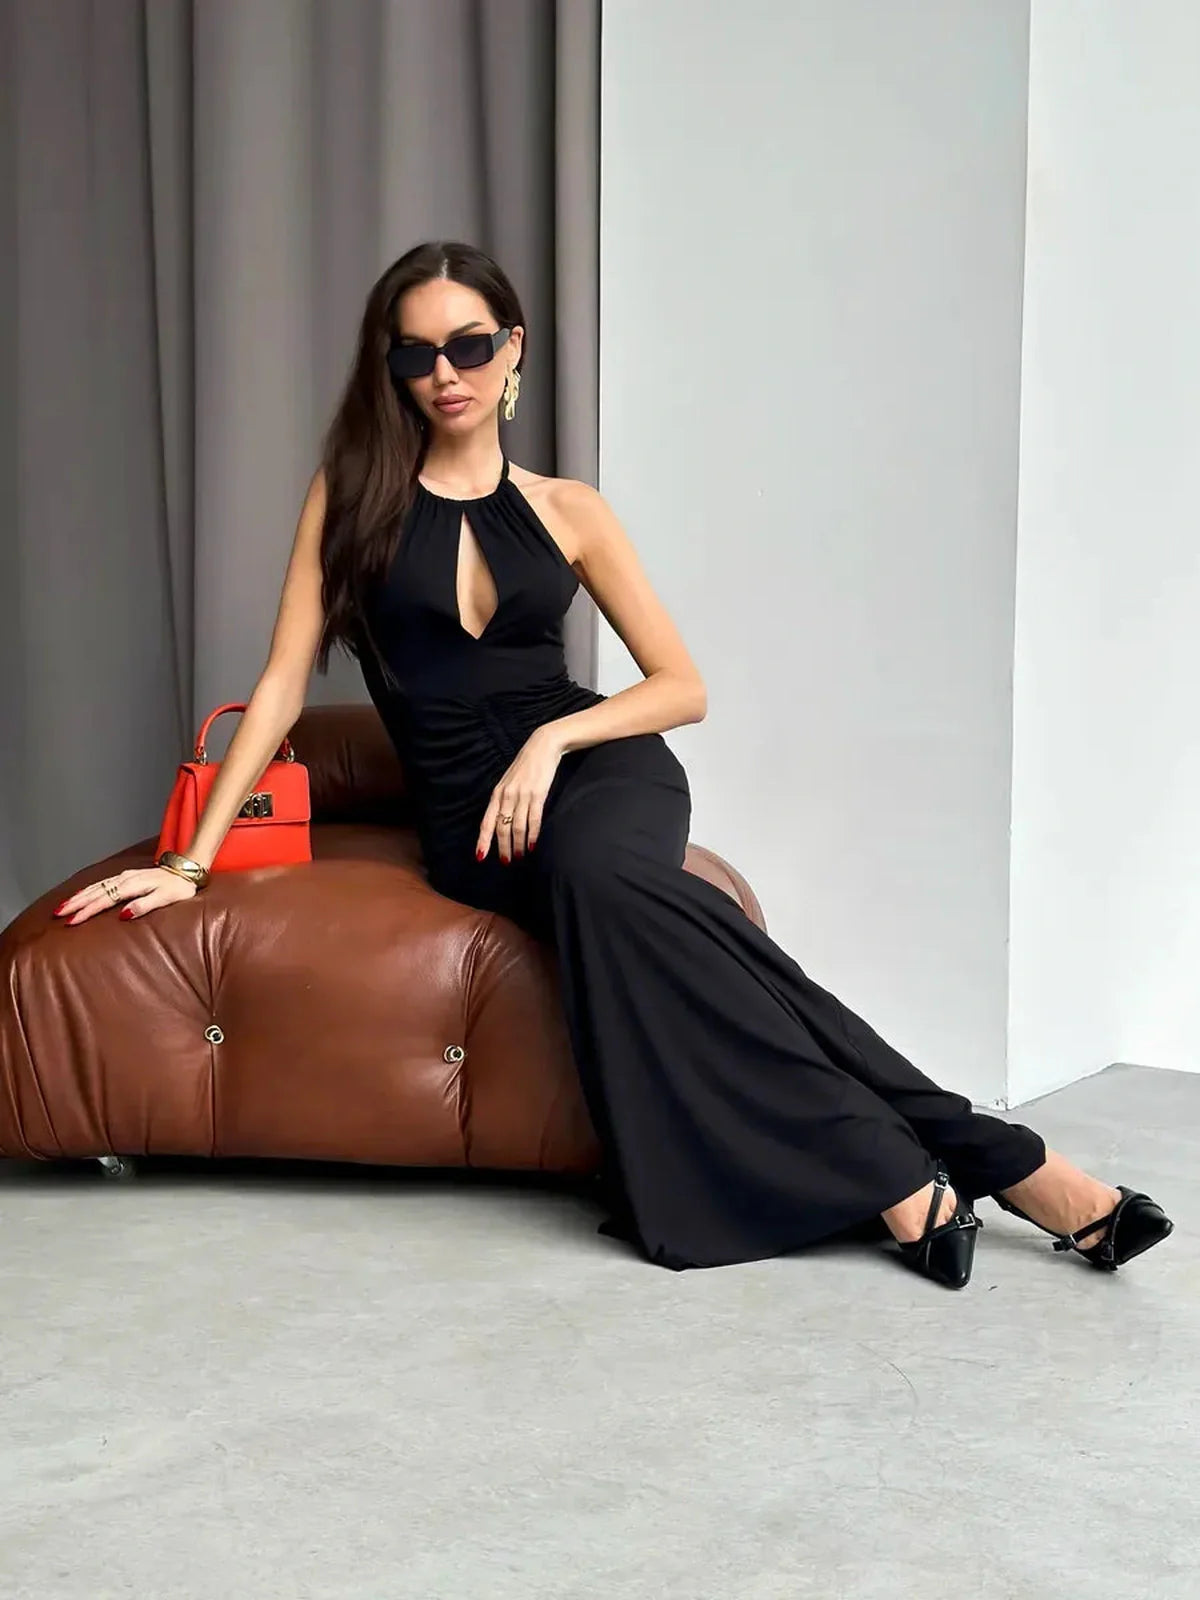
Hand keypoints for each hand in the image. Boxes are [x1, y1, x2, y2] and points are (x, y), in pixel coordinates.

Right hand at [53, 867, 198, 924]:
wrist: (187, 870)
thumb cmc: (179, 887)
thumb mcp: (167, 898)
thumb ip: (145, 905)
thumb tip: (123, 914)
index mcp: (133, 886)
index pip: (104, 900)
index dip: (87, 911)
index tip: (73, 921)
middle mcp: (125, 879)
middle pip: (95, 892)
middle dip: (75, 903)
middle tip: (58, 914)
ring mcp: (124, 876)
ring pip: (96, 886)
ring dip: (78, 896)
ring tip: (63, 906)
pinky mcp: (126, 876)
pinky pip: (102, 882)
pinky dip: (89, 889)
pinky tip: (81, 894)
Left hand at [476, 727, 563, 862]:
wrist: (542, 747)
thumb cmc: (526, 767)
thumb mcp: (509, 782)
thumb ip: (504, 800)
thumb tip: (501, 822)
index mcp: (497, 793)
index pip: (487, 821)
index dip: (483, 840)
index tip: (480, 856)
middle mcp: (507, 796)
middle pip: (501, 827)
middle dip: (502, 847)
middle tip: (506, 862)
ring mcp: (522, 795)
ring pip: (516, 826)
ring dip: (517, 844)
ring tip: (519, 856)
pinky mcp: (537, 794)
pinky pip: (533, 819)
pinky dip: (532, 835)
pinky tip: (532, 845)